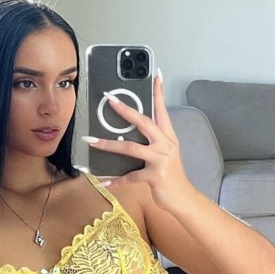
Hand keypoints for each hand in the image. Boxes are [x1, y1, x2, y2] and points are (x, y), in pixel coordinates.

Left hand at [82, 71, 193, 210]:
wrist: (183, 198)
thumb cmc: (170, 175)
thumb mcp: (164, 154)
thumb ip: (151, 142)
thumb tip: (126, 135)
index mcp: (168, 137)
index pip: (162, 111)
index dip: (159, 93)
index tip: (156, 75)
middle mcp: (166, 145)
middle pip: (144, 122)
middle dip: (125, 110)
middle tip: (109, 99)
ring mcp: (161, 160)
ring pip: (131, 148)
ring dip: (108, 145)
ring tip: (91, 141)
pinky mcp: (155, 176)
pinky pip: (130, 176)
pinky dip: (116, 180)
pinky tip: (103, 182)